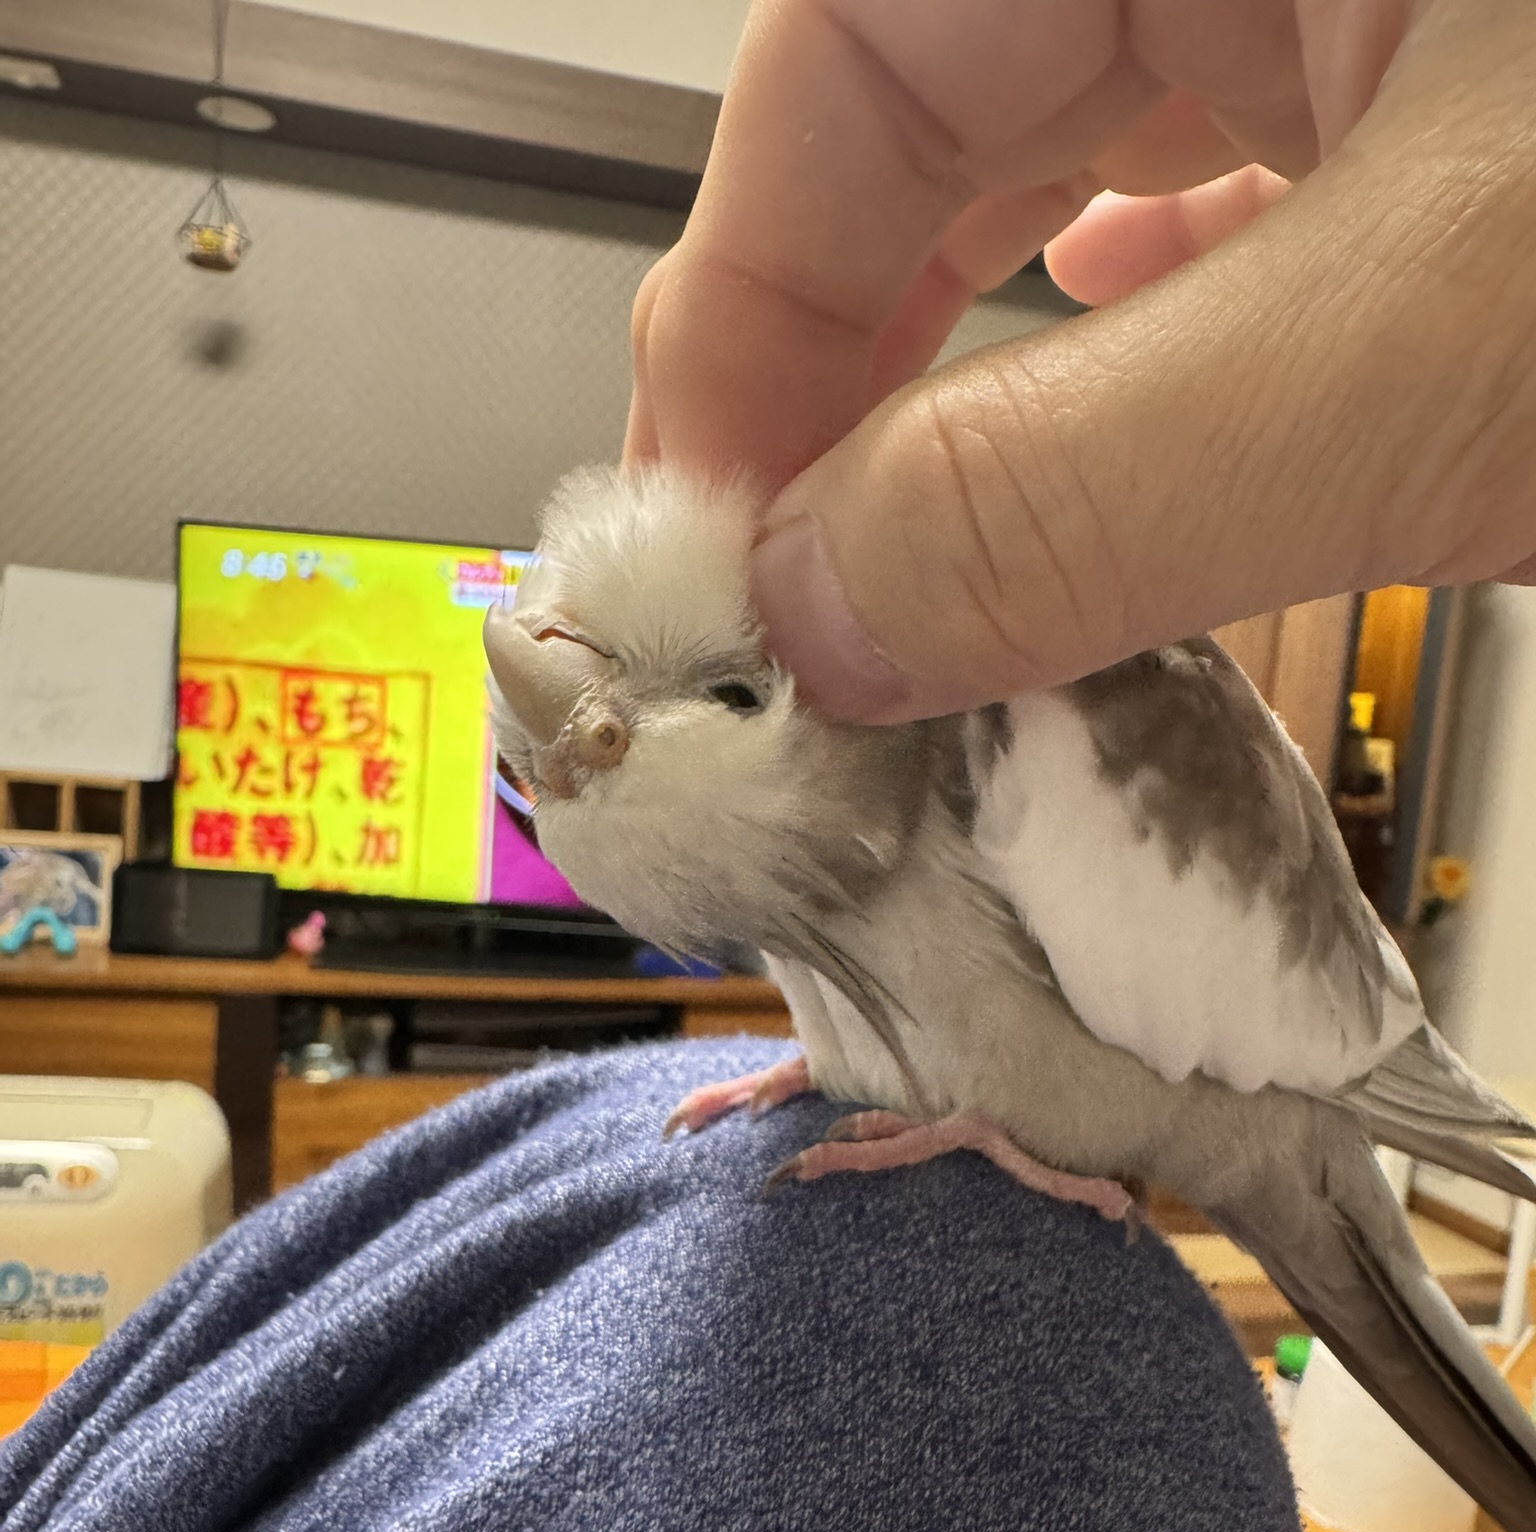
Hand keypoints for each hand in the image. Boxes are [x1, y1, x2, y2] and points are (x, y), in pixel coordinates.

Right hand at [626, 0, 1535, 718]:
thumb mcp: (1426, 353)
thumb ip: (1092, 486)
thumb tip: (822, 609)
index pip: (847, 56)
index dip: (743, 310)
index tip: (721, 556)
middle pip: (929, 134)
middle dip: (833, 374)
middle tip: (784, 596)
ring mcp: (1376, 34)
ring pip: (1062, 195)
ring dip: (964, 392)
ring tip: (900, 558)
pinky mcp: (1452, 165)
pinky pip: (1220, 238)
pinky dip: (1129, 367)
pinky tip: (1113, 439)